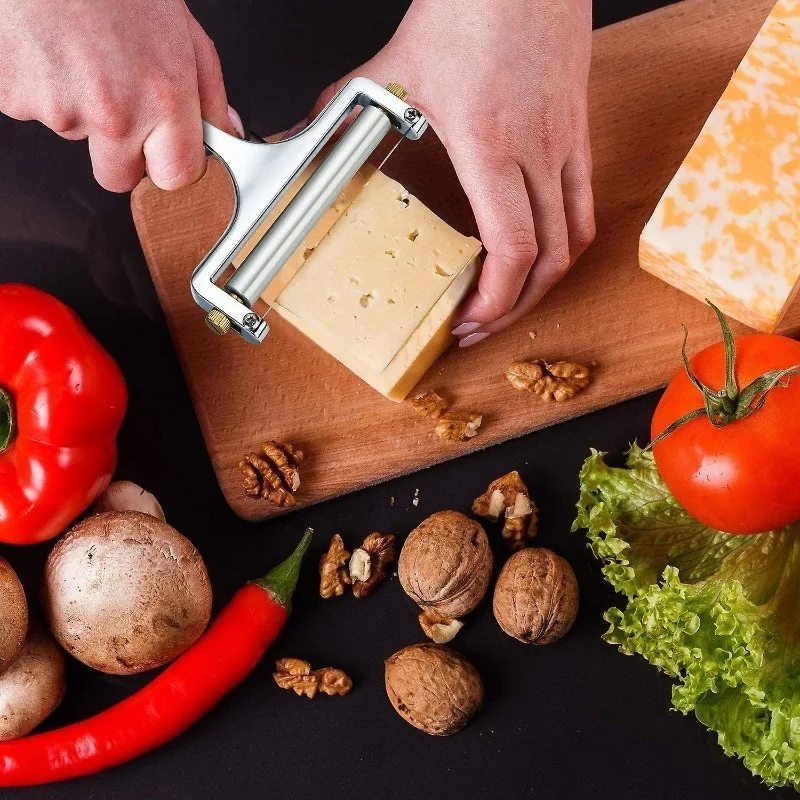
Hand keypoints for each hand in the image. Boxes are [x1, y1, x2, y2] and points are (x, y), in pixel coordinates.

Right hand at [0, 0, 242, 191]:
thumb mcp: (184, 32)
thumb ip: (209, 93)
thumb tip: (226, 132)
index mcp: (163, 101)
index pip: (175, 179)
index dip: (169, 166)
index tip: (165, 151)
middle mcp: (114, 114)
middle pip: (118, 177)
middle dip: (121, 153)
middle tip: (118, 102)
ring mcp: (61, 110)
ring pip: (75, 136)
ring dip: (79, 107)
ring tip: (82, 54)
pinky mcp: (16, 98)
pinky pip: (34, 109)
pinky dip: (43, 86)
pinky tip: (52, 49)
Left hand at [307, 0, 594, 343]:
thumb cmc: (471, 8)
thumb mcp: (397, 63)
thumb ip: (344, 109)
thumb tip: (298, 135)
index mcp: (490, 146)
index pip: (513, 248)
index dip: (496, 299)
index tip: (468, 319)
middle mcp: (536, 154)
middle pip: (547, 261)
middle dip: (514, 308)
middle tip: (480, 326)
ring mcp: (565, 146)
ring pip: (573, 241)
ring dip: (544, 285)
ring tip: (511, 302)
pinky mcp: (579, 135)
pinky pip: (584, 207)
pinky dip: (564, 244)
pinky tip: (540, 255)